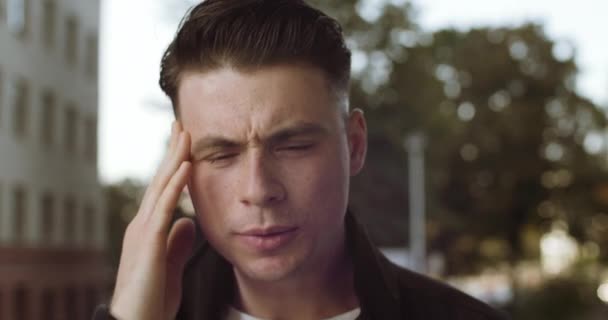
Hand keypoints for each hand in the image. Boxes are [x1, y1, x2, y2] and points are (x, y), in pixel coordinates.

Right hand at [110, 121, 194, 319]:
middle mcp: (143, 224)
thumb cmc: (152, 299)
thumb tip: (188, 222)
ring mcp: (144, 231)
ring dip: (174, 158)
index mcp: (149, 230)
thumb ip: (178, 243)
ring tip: (185, 133)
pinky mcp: (149, 241)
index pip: (163, 190)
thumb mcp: (170, 266)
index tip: (185, 144)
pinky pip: (165, 207)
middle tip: (182, 124)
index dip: (174, 166)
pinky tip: (187, 165)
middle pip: (160, 180)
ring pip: (161, 186)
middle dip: (172, 152)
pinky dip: (176, 184)